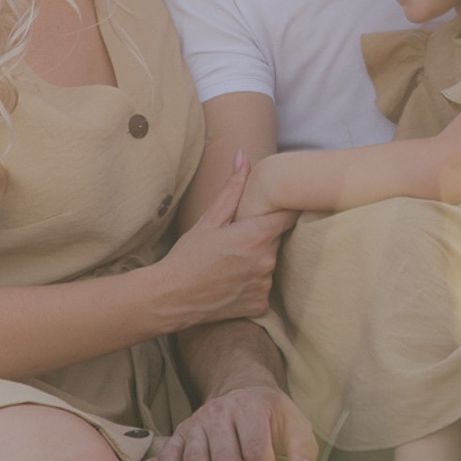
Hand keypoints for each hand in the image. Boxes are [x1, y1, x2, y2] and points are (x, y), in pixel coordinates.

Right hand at [154, 153, 292, 330]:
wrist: (170, 297)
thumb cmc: (188, 256)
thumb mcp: (209, 219)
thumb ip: (232, 188)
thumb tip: (243, 156)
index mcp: (257, 235)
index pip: (289, 215)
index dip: (281, 212)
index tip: (273, 211)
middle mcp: (267, 260)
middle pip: (278, 240)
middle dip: (263, 238)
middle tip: (236, 243)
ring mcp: (265, 284)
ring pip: (271, 265)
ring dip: (258, 262)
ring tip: (231, 265)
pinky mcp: (260, 304)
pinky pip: (263, 288)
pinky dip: (252, 285)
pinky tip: (231, 284)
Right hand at [159, 382, 317, 460]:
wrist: (242, 393)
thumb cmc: (271, 418)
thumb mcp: (295, 424)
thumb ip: (303, 449)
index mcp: (251, 408)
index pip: (256, 449)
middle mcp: (220, 413)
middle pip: (226, 458)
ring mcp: (197, 423)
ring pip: (197, 459)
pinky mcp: (180, 433)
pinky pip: (170, 455)